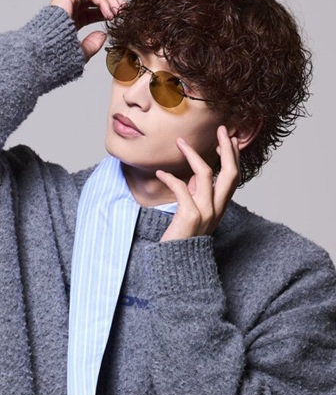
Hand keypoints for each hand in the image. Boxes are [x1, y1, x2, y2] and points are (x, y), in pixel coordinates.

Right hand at [50, 0, 123, 61]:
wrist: (45, 52)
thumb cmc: (58, 55)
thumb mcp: (81, 52)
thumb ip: (92, 44)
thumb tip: (103, 35)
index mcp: (74, 18)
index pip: (95, 9)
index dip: (110, 11)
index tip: (122, 17)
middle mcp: (70, 7)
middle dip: (112, 2)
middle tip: (124, 10)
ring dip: (109, 0)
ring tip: (118, 13)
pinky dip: (102, 0)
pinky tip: (109, 13)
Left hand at [156, 126, 240, 240]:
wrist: (176, 263)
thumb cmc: (182, 237)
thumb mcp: (193, 213)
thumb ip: (196, 194)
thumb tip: (193, 174)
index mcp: (220, 208)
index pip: (234, 178)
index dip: (234, 157)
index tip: (230, 139)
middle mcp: (217, 209)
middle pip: (230, 173)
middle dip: (227, 149)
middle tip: (221, 130)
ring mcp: (205, 213)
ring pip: (205, 174)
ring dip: (192, 155)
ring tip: (180, 143)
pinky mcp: (190, 216)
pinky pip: (182, 188)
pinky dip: (170, 177)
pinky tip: (160, 173)